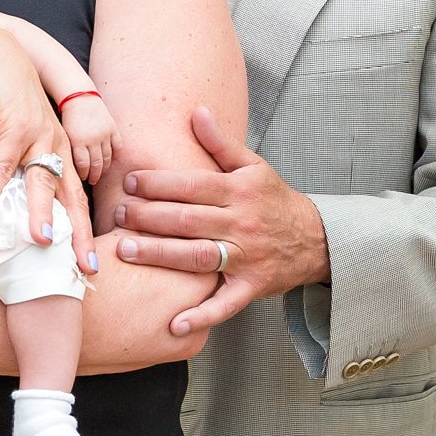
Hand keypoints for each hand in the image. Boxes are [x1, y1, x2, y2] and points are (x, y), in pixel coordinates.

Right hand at [0, 27, 96, 277]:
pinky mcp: (15, 126)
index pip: (77, 197)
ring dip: (41, 213)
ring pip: (41, 182)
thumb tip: (15, 198)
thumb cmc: (6, 96)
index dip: (84, 231)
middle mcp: (56, 146)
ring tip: (42, 243)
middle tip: (86, 268)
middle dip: (80, 235)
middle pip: (71, 197)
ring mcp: (38, 136)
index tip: (88, 263)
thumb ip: (24, 161)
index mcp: (60, 150)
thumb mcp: (22, 132)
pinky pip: (2, 165)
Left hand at [59, 94, 117, 185]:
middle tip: (92, 180)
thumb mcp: (65, 134)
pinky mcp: (112, 128)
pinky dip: (116, 155)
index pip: (83, 165)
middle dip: (94, 175)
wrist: (79, 96)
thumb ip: (71, 150)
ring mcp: (104, 133)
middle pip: (96, 164)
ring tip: (100, 173)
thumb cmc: (69, 116)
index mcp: (78, 140)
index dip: (84, 174)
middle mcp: (93, 138)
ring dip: (104, 168)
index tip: (83, 178)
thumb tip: (73, 168)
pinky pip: (118, 146)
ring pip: (107, 157)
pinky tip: (113, 161)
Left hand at [111, 106, 329, 335]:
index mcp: (239, 192)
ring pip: (198, 257)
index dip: (159, 183)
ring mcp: (247, 258)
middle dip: (150, 217)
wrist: (317, 240)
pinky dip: (201, 316)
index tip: (129, 182)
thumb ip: (221, 143)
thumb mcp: (253, 167)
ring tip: (125, 251)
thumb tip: (196, 110)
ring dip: (160, 256)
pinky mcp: (252, 287)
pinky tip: (173, 324)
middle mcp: (241, 224)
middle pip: (189, 221)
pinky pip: (225, 305)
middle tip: (118, 215)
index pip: (193, 186)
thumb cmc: (274, 200)